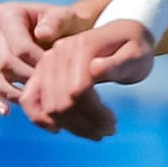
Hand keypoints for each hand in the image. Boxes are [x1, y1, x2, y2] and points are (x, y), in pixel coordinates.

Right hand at [0, 0, 87, 114]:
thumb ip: (58, 22)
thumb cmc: (68, 25)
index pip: (19, 47)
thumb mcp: (69, 19)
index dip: (38, 64)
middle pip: (4, 64)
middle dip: (28, 80)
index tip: (58, 73)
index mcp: (7, 13)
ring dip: (13, 93)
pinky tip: (5, 112)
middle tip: (51, 91)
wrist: (65, 35)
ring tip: (36, 103)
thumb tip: (42, 34)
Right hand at [18, 17, 161, 136]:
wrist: (122, 34)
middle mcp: (59, 53)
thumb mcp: (137, 53)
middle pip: (61, 102)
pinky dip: (39, 117)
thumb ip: (119, 63)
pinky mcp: (42, 71)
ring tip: (94, 133)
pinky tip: (57, 129)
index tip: (112, 124)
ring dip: (70, 126)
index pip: (78, 90)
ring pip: (47, 105)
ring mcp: (47, 62)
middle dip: (84, 125)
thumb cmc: (134, 47)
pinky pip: (30, 98)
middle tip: (107, 131)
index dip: (94, 114)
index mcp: (82, 46)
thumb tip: (96, 69)